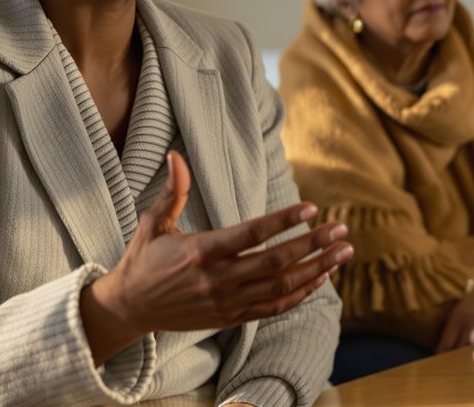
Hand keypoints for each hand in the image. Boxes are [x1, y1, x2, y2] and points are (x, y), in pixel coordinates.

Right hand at [81, 151, 352, 363]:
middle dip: (313, 244)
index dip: (283, 221)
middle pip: (275, 262)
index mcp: (200, 252)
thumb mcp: (153, 223)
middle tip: (342, 229)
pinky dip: (301, 293)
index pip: (251, 235)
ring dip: (317, 269)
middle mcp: (218, 280)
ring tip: (343, 251)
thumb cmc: (144, 260)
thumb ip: (172, 191)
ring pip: (281, 287)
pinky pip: (274, 308)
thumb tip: (176, 155)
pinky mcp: (232, 318)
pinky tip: (322, 276)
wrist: (129, 309)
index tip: (311, 208)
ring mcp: (227, 302)